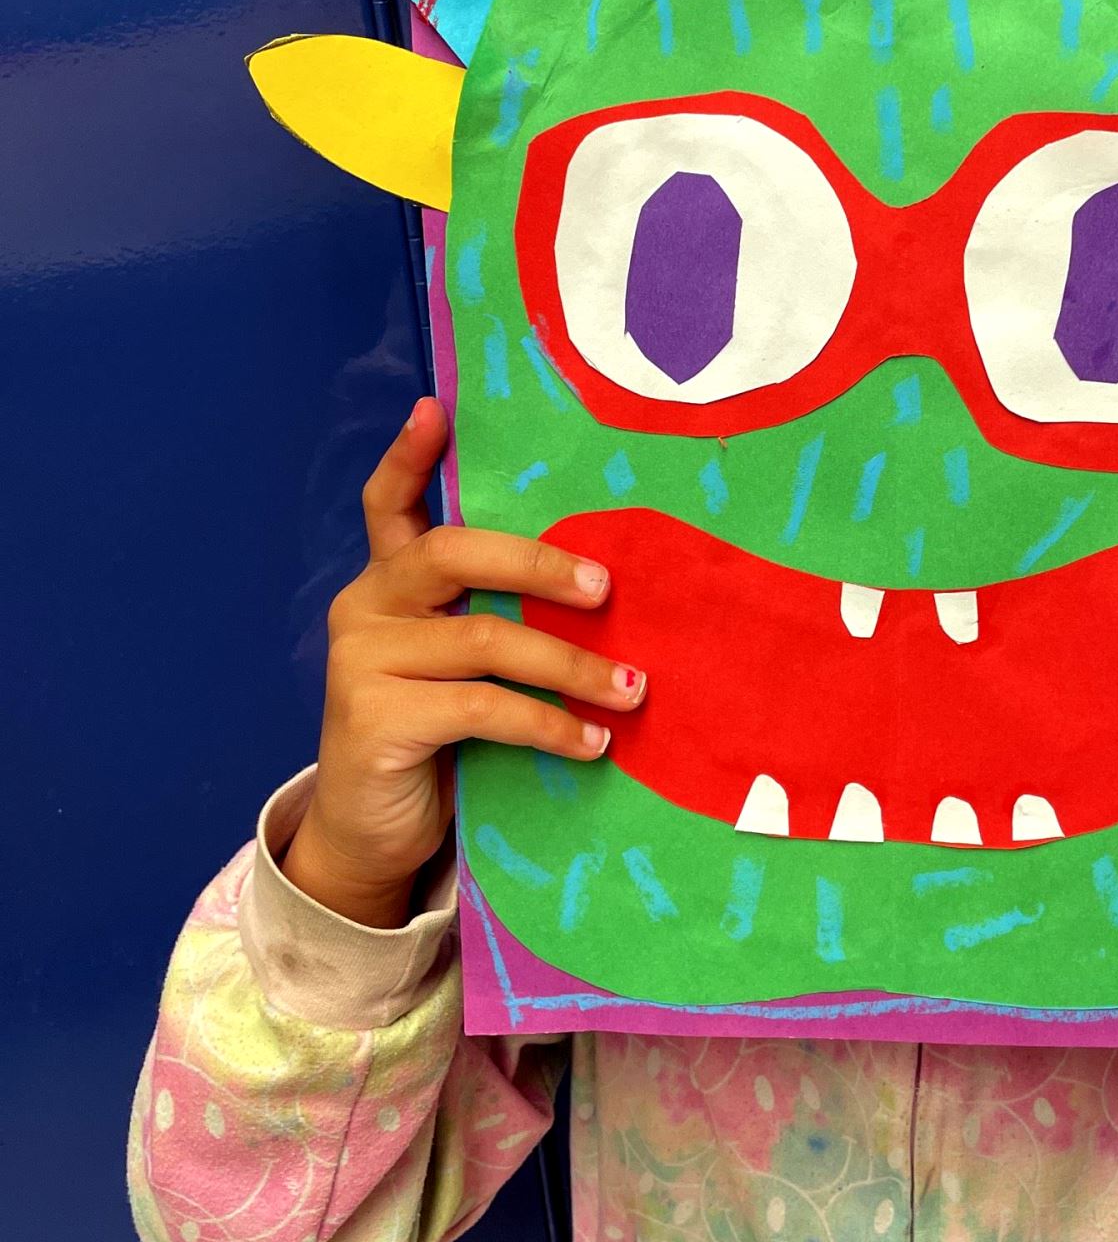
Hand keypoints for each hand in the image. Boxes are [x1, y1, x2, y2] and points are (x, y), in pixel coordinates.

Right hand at [283, 398, 643, 927]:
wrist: (375, 834)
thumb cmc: (437, 737)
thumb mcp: (461, 666)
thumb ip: (492, 617)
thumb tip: (602, 589)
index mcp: (386, 583)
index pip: (387, 505)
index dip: (408, 456)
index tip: (435, 407)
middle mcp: (363, 607)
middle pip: (451, 554)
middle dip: (539, 564)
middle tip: (607, 589)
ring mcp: (360, 662)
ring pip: (483, 639)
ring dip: (570, 665)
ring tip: (631, 688)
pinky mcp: (375, 719)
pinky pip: (482, 707)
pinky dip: (548, 724)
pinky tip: (591, 742)